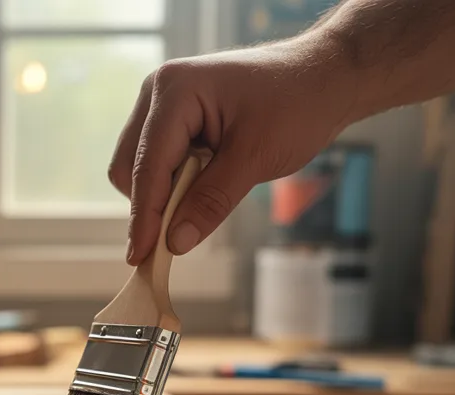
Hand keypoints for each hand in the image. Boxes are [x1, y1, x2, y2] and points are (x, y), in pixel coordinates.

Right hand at [110, 41, 357, 262]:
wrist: (323, 77)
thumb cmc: (297, 105)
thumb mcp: (256, 157)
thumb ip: (211, 200)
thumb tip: (175, 242)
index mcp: (174, 91)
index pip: (147, 166)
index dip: (144, 216)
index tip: (141, 257)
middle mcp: (157, 91)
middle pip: (130, 166)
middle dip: (149, 205)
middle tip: (177, 238)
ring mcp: (162, 103)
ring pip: (139, 166)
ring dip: (162, 194)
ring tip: (202, 199)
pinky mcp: (174, 118)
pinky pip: (157, 160)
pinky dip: (172, 183)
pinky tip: (202, 186)